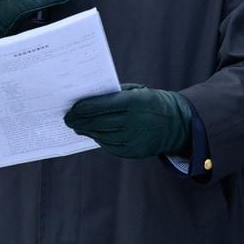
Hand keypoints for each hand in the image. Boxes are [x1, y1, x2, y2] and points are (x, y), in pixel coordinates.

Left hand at [64, 84, 191, 158]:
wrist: (175, 124)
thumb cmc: (149, 102)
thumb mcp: (136, 91)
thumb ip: (114, 94)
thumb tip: (87, 99)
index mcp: (135, 102)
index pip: (104, 105)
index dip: (85, 108)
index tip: (72, 108)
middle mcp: (135, 122)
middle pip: (99, 123)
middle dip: (81, 121)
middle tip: (68, 119)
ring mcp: (134, 139)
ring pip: (102, 135)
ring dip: (87, 131)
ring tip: (77, 126)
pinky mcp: (134, 152)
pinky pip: (110, 146)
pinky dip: (99, 139)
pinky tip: (93, 133)